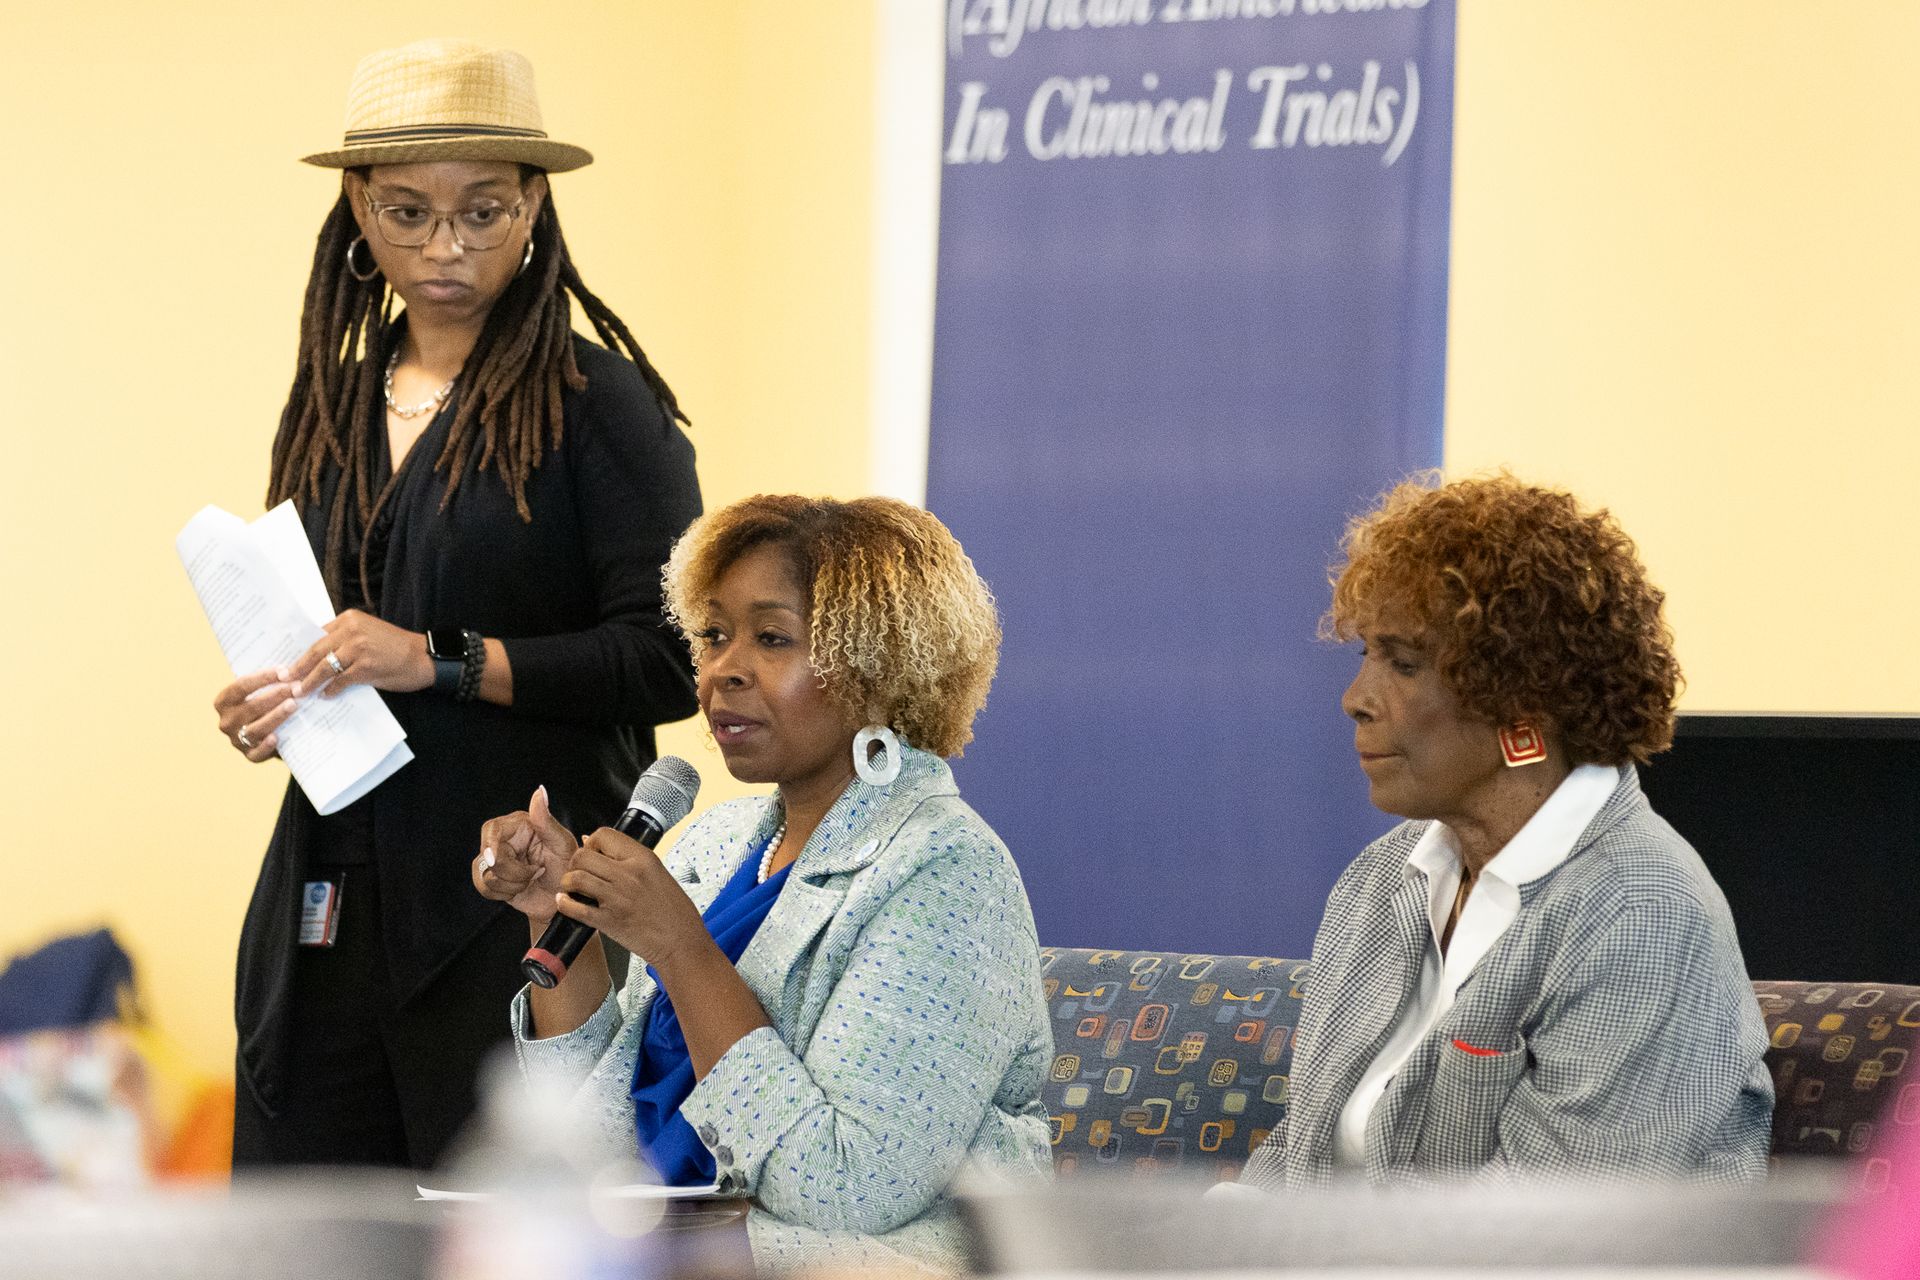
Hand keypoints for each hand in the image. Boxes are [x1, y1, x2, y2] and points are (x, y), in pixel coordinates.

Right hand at [212, 667, 298, 761]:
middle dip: (275, 695)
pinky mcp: (249, 756)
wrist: (271, 736)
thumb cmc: (266, 706)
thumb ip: (268, 683)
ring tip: (294, 704)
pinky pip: (256, 754)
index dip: (263, 677)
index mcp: (224, 702)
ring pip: (255, 728)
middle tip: (296, 688)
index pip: (241, 686)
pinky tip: (277, 738)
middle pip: (251, 706)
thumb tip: (290, 666)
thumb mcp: (261, 693)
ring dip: (275, 716)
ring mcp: (236, 740)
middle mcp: (226, 722)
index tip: (285, 671)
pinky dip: (265, 747)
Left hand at [289, 609, 432, 697]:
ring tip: (299, 692)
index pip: (317, 634)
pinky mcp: (366, 666)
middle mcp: (352, 630)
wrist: (424, 657)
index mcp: (350, 619)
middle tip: (284, 679)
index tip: (288, 661)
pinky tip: (325, 695)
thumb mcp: (368, 634)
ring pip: (325, 666)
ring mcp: (359, 648)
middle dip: (298, 667)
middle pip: (316, 650)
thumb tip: (318, 658)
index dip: (301, 649)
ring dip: (309, 681)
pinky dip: (331, 689)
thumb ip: (344, 640)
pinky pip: (340, 680)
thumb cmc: (396, 647)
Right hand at [474, 786, 577, 925]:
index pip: (492, 829)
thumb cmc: (568, 867)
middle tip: (537, 871)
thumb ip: (546, 820)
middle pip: (487, 856)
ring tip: (531, 881)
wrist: (567, 896)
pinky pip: (483, 888)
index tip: (495, 859)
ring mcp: (497, 862)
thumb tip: (539, 791)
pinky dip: (502, 893)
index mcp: (519, 826)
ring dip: (511, 884)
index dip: (489, 843)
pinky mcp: (494, 881)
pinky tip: (520, 890)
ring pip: (485, 874)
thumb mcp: (562, 844)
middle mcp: (505, 841)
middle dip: (513, 872)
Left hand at [555, 827, 709, 967]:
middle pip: (583, 856)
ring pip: (576, 878)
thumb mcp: (657, 872)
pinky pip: (576, 908)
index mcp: (643, 858)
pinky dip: (565, 904)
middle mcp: (629, 875)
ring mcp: (618, 898)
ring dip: (567, 883)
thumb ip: (628, 858)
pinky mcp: (610, 921)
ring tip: (571, 888)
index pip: (604, 835)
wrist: (682, 941)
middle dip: (575, 863)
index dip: (592, 843)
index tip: (593, 854)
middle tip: (578, 872)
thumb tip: (592, 841)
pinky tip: (566, 903)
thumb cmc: (673, 910)